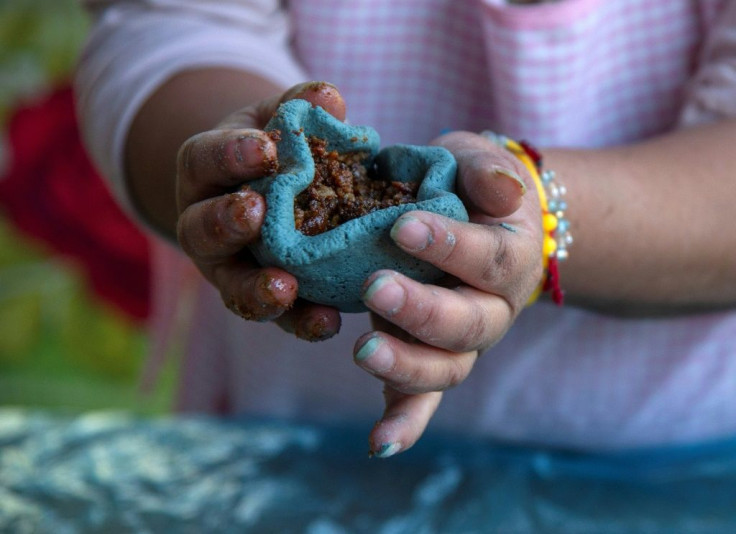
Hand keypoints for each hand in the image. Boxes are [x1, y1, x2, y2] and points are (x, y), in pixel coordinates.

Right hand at [175, 82, 346, 340]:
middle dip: (225, 222)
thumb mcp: (278, 120)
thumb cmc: (272, 151)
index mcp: (205, 173)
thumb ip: (299, 108)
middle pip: (201, 231)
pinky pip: (274, 317)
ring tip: (286, 287)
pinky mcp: (259, 298)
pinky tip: (329, 322)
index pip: (205, 161)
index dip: (230, 155)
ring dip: (256, 289)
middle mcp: (204, 225)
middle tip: (255, 212)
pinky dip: (299, 321)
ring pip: (230, 286)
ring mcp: (229, 269)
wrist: (261, 192)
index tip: (266, 148)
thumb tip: (329, 97)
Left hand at [353, 131, 544, 456]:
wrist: (474, 219)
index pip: (489, 257)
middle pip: (467, 323)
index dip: (450, 246)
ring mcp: (462, 343)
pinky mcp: (431, 361)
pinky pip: (423, 400)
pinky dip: (405, 424)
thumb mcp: (478, 161)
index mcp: (509, 257)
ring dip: (406, 365)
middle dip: (420, 310)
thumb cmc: (469, 186)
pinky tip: (379, 445)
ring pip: (445, 369)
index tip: (403, 227)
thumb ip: (487, 171)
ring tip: (363, 350)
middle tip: (373, 287)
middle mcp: (492, 309)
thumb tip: (504, 191)